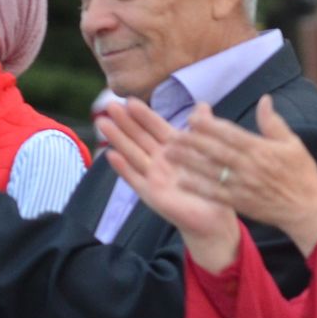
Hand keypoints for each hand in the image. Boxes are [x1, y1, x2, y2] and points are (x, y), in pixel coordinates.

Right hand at [97, 99, 241, 270]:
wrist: (214, 217)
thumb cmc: (211, 185)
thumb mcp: (208, 153)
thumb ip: (203, 129)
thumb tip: (202, 105)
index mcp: (173, 148)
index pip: (155, 127)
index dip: (143, 114)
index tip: (130, 99)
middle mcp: (160, 160)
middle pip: (139, 137)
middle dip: (124, 122)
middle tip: (109, 105)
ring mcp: (153, 176)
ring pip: (132, 153)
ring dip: (117, 139)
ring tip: (102, 123)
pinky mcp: (151, 194)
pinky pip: (135, 179)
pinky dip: (123, 168)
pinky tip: (111, 156)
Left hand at [162, 96, 316, 254]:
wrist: (307, 209)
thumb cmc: (301, 174)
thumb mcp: (292, 144)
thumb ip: (273, 123)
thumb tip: (264, 99)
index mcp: (261, 149)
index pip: (230, 134)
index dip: (209, 126)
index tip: (191, 118)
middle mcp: (249, 166)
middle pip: (215, 151)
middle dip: (192, 142)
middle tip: (171, 135)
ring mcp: (243, 186)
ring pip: (211, 171)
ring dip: (188, 163)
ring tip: (169, 155)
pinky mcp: (240, 202)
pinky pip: (215, 194)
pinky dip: (198, 187)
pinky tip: (182, 181)